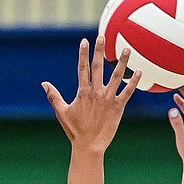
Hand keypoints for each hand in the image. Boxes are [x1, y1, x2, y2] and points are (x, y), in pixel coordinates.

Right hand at [43, 37, 137, 153]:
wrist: (89, 146)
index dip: (83, 54)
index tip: (85, 41)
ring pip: (117, 76)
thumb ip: (53, 96)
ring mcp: (108, 99)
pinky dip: (134, 82)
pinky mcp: (118, 107)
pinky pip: (128, 92)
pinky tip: (139, 72)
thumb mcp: (62, 112)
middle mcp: (96, 93)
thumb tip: (44, 84)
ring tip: (127, 49)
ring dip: (122, 62)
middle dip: (100, 50)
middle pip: (98, 67)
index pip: (83, 68)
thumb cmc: (75, 130)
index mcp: (83, 92)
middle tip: (102, 36)